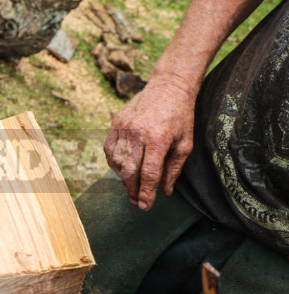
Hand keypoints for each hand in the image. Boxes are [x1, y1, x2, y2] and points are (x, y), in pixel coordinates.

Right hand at [103, 78, 195, 208]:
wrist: (168, 87)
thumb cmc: (180, 117)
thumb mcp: (185, 143)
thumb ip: (174, 169)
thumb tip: (164, 192)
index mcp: (159, 139)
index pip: (149, 173)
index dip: (146, 193)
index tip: (145, 206)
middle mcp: (138, 133)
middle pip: (130, 171)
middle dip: (133, 190)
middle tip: (137, 202)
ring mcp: (124, 127)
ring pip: (117, 162)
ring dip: (123, 178)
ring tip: (131, 186)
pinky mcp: (116, 122)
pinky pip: (109, 149)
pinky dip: (113, 163)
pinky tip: (121, 169)